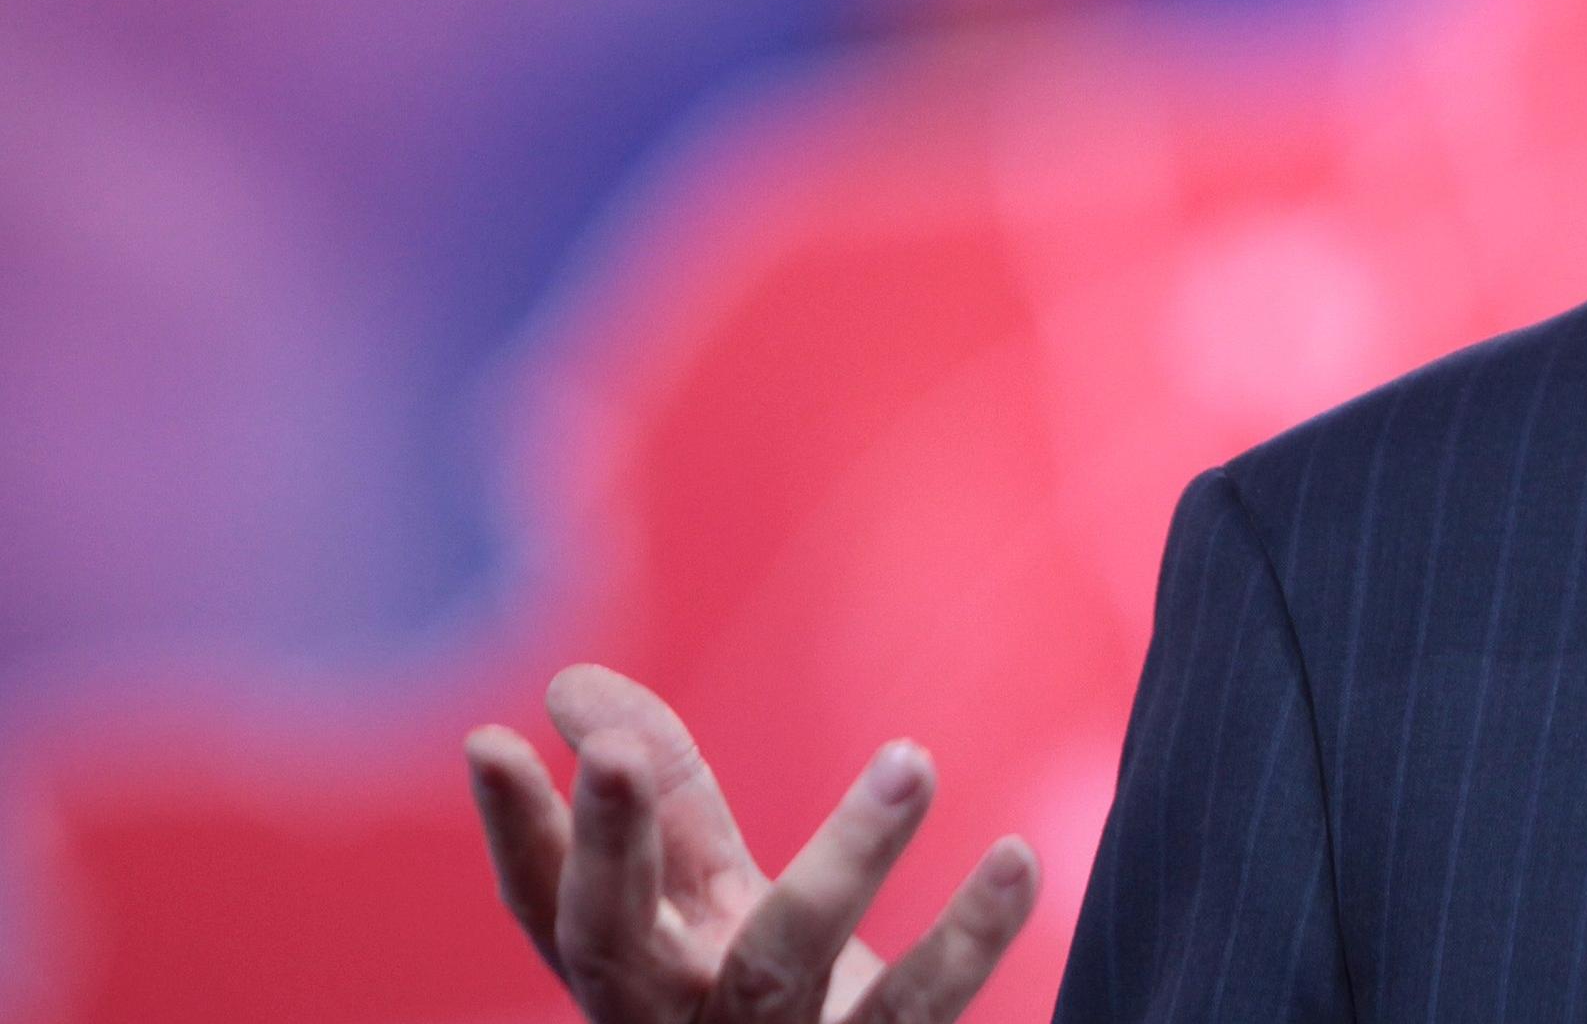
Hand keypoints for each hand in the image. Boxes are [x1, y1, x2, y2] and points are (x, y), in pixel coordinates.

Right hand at [463, 663, 1040, 1023]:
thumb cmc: (759, 1004)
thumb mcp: (706, 905)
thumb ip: (664, 801)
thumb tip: (571, 678)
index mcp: (632, 971)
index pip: (547, 901)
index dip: (514, 829)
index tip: (488, 736)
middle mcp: (676, 1021)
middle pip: (618, 942)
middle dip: (611, 849)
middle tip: (615, 755)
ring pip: (786, 960)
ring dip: (847, 855)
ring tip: (912, 758)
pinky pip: (915, 1010)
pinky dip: (971, 938)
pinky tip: (1016, 857)